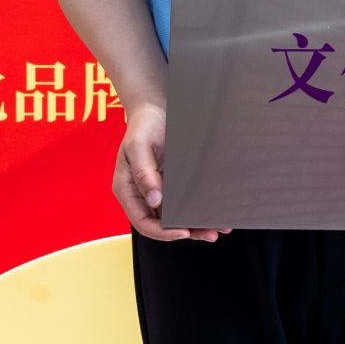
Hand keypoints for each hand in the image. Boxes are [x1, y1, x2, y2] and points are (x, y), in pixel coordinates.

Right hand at [113, 102, 228, 242]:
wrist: (155, 109)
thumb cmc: (143, 125)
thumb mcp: (138, 146)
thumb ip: (144, 174)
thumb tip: (154, 200)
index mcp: (127, 189)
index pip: (142, 221)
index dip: (162, 231)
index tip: (182, 232)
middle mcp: (142, 194)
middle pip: (162, 223)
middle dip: (185, 231)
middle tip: (209, 234)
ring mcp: (158, 190)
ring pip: (175, 216)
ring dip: (195, 224)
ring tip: (218, 229)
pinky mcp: (172, 184)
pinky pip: (184, 201)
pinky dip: (198, 208)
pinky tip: (214, 213)